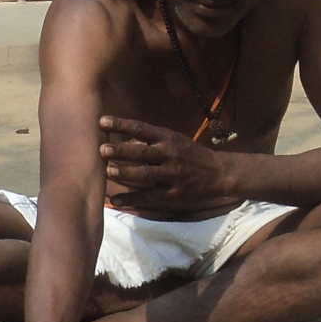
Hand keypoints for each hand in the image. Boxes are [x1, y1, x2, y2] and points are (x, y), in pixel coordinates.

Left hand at [99, 116, 226, 208]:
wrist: (218, 173)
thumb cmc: (190, 154)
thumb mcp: (175, 140)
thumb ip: (151, 139)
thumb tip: (123, 139)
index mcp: (169, 138)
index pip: (142, 129)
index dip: (122, 125)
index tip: (103, 121)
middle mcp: (170, 155)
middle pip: (142, 153)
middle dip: (121, 151)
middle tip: (102, 149)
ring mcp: (172, 175)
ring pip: (145, 175)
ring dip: (125, 173)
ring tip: (106, 171)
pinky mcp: (173, 194)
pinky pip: (149, 197)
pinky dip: (132, 199)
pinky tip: (115, 200)